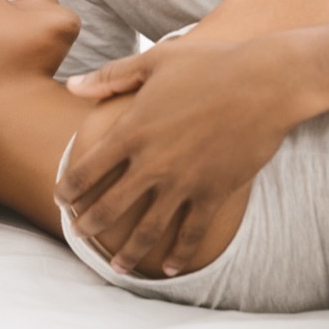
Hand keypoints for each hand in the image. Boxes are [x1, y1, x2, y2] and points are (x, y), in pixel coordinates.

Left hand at [57, 38, 298, 276]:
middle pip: (109, 206)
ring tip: (117, 267)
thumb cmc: (211, 64)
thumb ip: (111, 76)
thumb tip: (72, 86)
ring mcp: (183, 182)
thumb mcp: (155, 60)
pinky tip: (170, 267)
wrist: (267, 82)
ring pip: (147, 230)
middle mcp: (152, 163)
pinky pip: (191, 233)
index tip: (61, 199)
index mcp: (132, 130)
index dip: (68, 189)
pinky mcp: (213, 193)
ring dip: (128, 252)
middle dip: (89, 225)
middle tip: (79, 234)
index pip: (86, 170)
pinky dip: (179, 254)